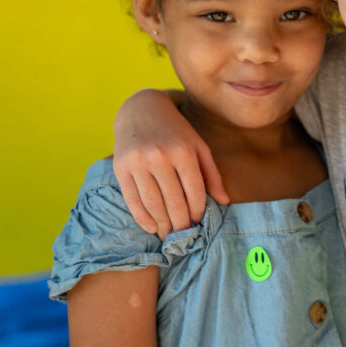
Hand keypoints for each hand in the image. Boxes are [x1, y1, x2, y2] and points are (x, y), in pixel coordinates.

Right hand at [113, 89, 228, 238]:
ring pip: (153, 204)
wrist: (140, 109)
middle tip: (184, 236)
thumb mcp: (198, 146)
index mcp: (183, 151)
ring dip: (163, 225)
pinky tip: (152, 227)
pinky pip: (132, 200)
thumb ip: (211, 174)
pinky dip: (143, 218)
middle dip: (181, 224)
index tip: (198, 223)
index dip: (198, 212)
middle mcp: (160, 157)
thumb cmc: (175, 131)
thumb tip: (225, 202)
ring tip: (169, 235)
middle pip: (174, 202)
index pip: (194, 192)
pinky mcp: (121, 168)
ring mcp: (138, 163)